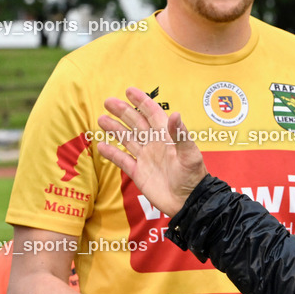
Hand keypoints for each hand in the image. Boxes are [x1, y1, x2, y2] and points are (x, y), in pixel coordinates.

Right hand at [97, 87, 206, 215]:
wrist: (188, 202)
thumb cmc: (193, 177)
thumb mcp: (190, 155)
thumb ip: (181, 135)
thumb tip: (175, 114)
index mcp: (166, 136)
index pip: (152, 113)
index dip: (141, 102)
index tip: (129, 91)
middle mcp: (154, 144)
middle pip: (136, 123)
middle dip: (122, 112)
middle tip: (108, 101)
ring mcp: (145, 158)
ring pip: (127, 139)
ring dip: (114, 129)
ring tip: (101, 119)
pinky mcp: (138, 173)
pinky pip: (123, 161)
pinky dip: (112, 154)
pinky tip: (101, 146)